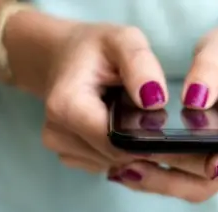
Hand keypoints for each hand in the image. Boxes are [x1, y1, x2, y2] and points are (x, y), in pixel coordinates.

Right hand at [41, 24, 168, 172]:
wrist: (66, 57)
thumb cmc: (96, 49)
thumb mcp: (124, 40)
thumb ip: (141, 65)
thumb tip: (155, 101)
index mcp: (67, 107)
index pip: (115, 142)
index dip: (143, 138)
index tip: (160, 123)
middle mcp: (57, 133)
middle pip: (115, 155)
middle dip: (139, 142)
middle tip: (148, 114)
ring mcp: (60, 147)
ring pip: (113, 163)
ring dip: (129, 147)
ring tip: (129, 116)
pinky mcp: (69, 155)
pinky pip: (105, 164)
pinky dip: (118, 151)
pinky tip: (117, 127)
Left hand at [109, 21, 217, 201]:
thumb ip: (211, 68)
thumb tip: (194, 100)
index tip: (209, 163)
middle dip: (176, 176)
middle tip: (134, 165)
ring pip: (199, 184)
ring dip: (162, 182)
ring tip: (123, 169)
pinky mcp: (210, 158)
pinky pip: (187, 177)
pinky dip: (160, 175)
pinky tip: (129, 165)